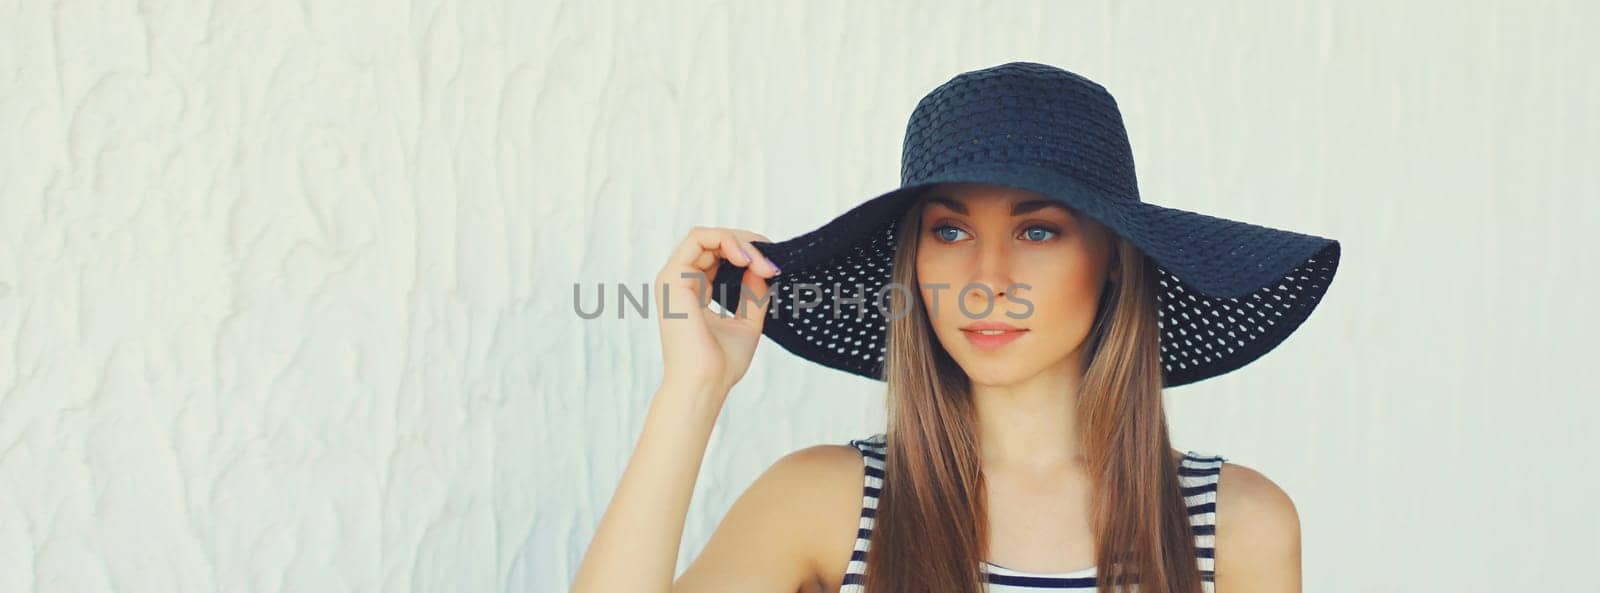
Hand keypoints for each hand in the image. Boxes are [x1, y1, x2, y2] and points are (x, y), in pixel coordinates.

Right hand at [654, 226, 781, 396]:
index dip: (748, 254)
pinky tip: (746, 258)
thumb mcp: (748, 321)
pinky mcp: (673, 276)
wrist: (705, 383)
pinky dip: (726, 240)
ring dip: (740, 242)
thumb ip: (754, 293)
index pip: (718, 257)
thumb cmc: (722, 363)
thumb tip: (762, 266)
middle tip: (773, 262)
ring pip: (707, 236)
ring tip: (762, 262)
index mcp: (694, 292)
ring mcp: (674, 278)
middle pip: (714, 243)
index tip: (774, 269)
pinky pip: (698, 238)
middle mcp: (681, 282)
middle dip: (748, 245)